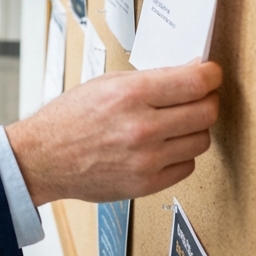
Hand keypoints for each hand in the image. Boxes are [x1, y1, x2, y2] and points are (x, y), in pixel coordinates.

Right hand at [4, 62, 220, 204]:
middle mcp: (141, 127)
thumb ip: (150, 79)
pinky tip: (164, 146)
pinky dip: (181, 154)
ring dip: (194, 129)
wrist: (44, 158)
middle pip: (206, 111)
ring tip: (176, 124)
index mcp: (130, 94)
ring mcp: (147, 158)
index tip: (211, 73)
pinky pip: (187, 166)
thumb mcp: (104, 84)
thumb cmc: (69, 119)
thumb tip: (189, 72)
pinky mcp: (147, 183)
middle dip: (207, 100)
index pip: (194, 82)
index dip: (211, 75)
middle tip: (199, 97)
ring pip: (201, 140)